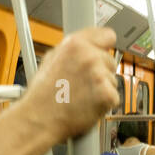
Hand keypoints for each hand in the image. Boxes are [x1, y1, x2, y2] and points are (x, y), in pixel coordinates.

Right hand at [24, 27, 118, 141]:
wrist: (40, 119)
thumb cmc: (42, 95)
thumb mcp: (51, 60)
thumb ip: (74, 50)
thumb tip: (87, 46)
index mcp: (75, 44)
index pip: (107, 35)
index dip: (105, 46)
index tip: (103, 52)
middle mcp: (89, 56)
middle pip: (110, 60)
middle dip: (101, 72)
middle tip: (83, 84)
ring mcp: (100, 75)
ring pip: (113, 80)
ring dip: (102, 89)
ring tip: (82, 97)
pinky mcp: (108, 94)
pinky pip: (114, 97)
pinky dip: (105, 104)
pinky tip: (88, 106)